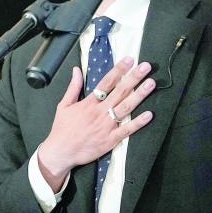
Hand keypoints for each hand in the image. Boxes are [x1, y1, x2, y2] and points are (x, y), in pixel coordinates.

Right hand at [36, 58, 154, 190]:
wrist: (61, 152)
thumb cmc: (62, 130)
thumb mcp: (63, 105)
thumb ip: (73, 87)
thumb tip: (76, 70)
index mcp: (89, 103)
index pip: (106, 82)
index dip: (119, 70)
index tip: (129, 60)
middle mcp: (99, 112)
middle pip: (120, 92)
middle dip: (134, 78)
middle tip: (146, 67)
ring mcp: (106, 126)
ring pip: (126, 108)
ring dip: (139, 95)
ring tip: (151, 84)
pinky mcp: (110, 140)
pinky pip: (126, 130)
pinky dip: (138, 123)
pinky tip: (149, 114)